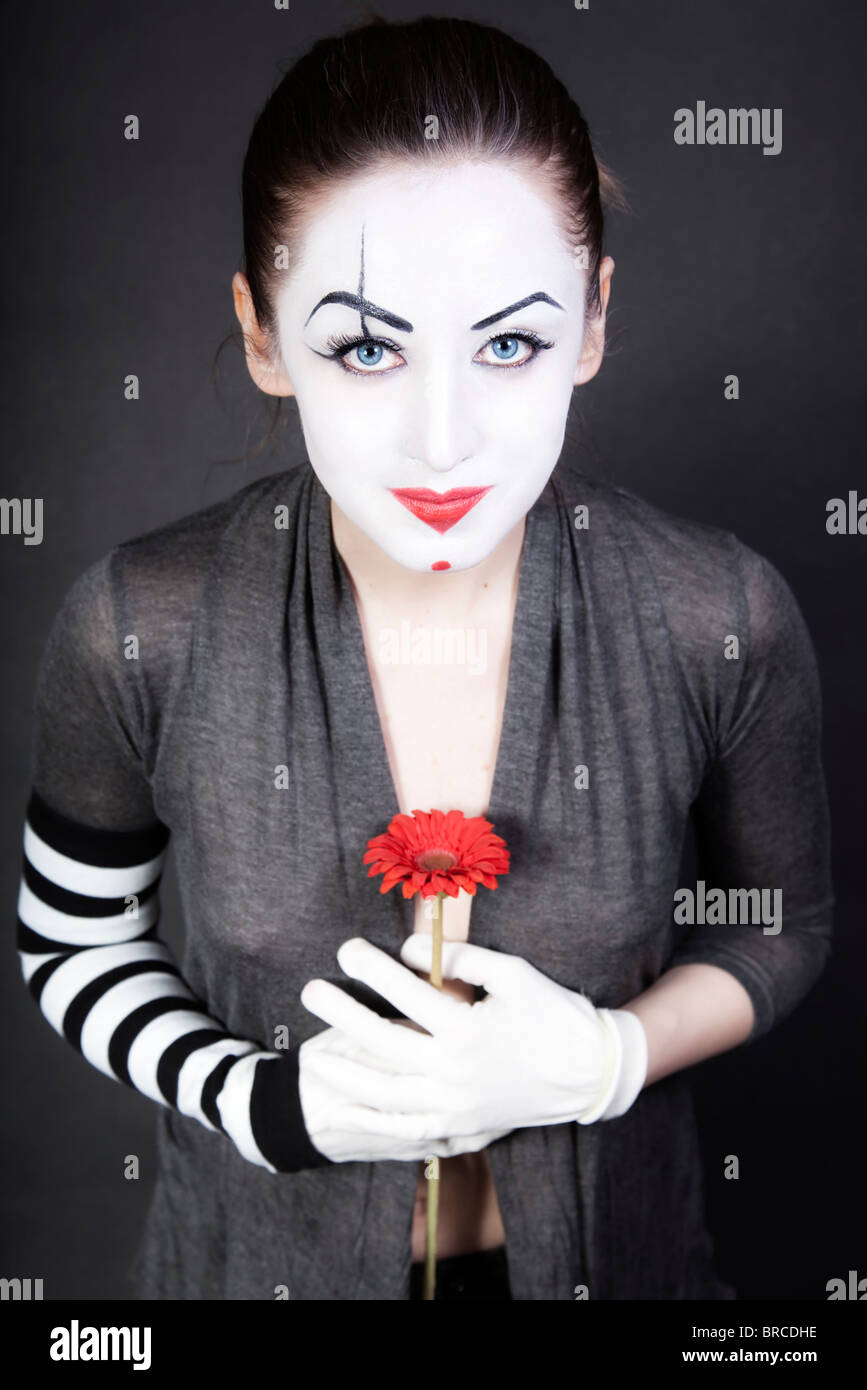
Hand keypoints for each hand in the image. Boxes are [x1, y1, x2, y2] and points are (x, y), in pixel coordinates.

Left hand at [300, 935, 647, 1141]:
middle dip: (341, 1014)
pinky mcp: (460, 1126)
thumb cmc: (553, 1014)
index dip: (371, 967)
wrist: (589, 1073)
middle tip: (310, 991)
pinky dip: (371, 1119)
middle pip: (382, 1041)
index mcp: (467, 1028)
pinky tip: (343, 1105)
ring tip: (311, 1054)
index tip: (346, 950)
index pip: (405, 992)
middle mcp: (454, 1071)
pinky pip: (405, 1129)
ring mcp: (455, 1104)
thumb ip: (463, 958)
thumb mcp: (513, 973)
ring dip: (344, 1072)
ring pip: (384, 1092)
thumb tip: (409, 949)